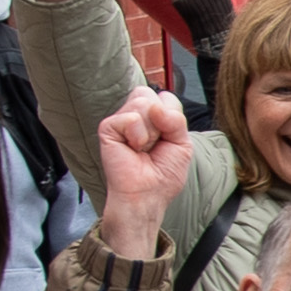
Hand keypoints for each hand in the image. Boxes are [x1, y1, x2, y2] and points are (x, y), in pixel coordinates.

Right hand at [91, 87, 197, 240]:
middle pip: (151, 95)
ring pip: (142, 103)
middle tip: (154, 145)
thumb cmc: (163, 174)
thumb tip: (155, 106)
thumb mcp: (182, 143)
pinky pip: (130, 118)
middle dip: (161, 122)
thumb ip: (176, 119)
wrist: (147, 195)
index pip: (166, 97)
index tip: (167, 139)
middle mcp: (135, 114)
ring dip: (151, 132)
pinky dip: (137, 136)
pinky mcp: (107, 128)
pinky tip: (132, 149)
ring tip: (143, 149)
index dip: (172, 117)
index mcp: (152, 115)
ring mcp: (120, 120)